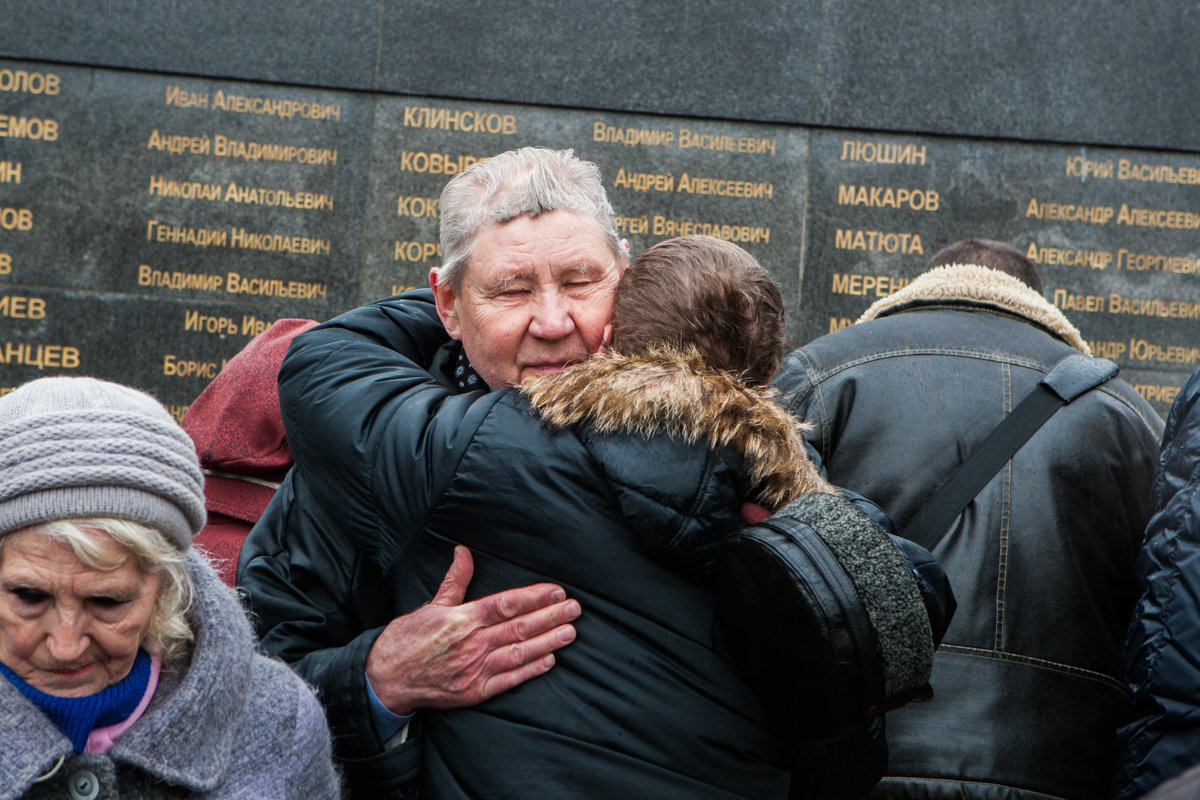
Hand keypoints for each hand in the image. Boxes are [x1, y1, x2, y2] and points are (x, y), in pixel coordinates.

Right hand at [366, 545, 580, 715]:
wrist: (385, 678)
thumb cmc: (408, 639)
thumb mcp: (432, 605)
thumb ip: (455, 580)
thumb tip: (464, 551)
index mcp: (462, 619)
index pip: (506, 604)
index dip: (534, 597)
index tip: (556, 590)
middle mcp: (471, 643)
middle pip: (519, 627)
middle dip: (550, 616)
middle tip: (575, 609)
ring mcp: (474, 669)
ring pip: (519, 653)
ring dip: (548, 642)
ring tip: (570, 632)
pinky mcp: (473, 692)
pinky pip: (508, 680)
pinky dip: (530, 670)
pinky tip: (549, 660)